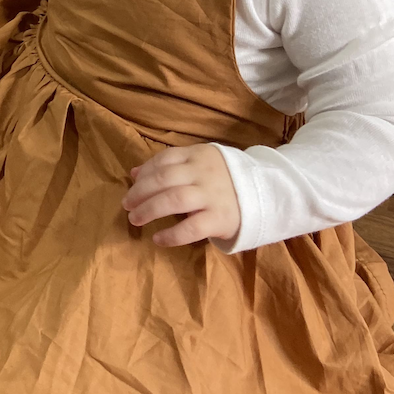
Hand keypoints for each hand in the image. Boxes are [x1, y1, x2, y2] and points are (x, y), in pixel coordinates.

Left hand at [122, 144, 240, 246]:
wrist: (266, 195)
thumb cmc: (226, 180)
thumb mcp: (199, 164)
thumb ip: (169, 165)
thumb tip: (134, 173)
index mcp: (199, 155)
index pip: (164, 159)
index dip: (144, 172)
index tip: (133, 185)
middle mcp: (204, 173)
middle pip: (163, 179)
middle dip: (140, 192)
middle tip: (127, 205)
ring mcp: (213, 196)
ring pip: (173, 200)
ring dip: (149, 209)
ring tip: (134, 219)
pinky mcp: (220, 219)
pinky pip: (190, 228)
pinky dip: (171, 235)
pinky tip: (158, 239)